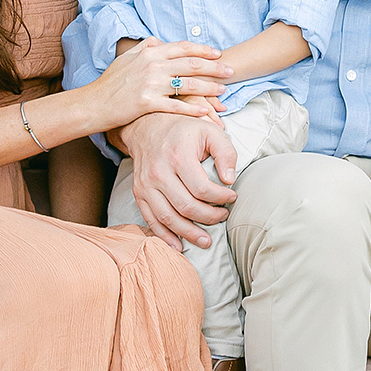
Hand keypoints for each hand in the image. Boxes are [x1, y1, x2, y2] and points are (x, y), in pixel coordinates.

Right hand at [92, 38, 228, 135]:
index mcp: (150, 53)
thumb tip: (158, 40)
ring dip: (209, 88)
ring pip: (188, 85)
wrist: (94, 103)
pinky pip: (176, 106)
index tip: (218, 54)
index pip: (183, 47)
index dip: (203, 50)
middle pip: (191, 64)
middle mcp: (153, 65)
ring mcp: (151, 84)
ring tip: (223, 92)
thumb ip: (144, 47)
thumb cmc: (110, 82)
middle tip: (231, 72)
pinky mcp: (147, 103)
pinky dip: (193, 109)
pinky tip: (206, 112)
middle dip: (215, 68)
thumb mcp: (126, 58)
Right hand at [123, 108, 240, 253]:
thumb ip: (225, 152)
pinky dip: (164, 236)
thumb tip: (229, 179)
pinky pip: (151, 219)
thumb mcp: (210, 130)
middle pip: (186, 206)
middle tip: (223, 216)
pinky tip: (178, 245)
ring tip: (206, 241)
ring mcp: (146, 184)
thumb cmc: (184, 130)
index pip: (202, 189)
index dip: (221, 198)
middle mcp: (159, 172)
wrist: (148, 125)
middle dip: (209, 218)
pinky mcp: (139, 192)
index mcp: (178, 156)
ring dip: (188, 233)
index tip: (232, 197)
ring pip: (168, 217)